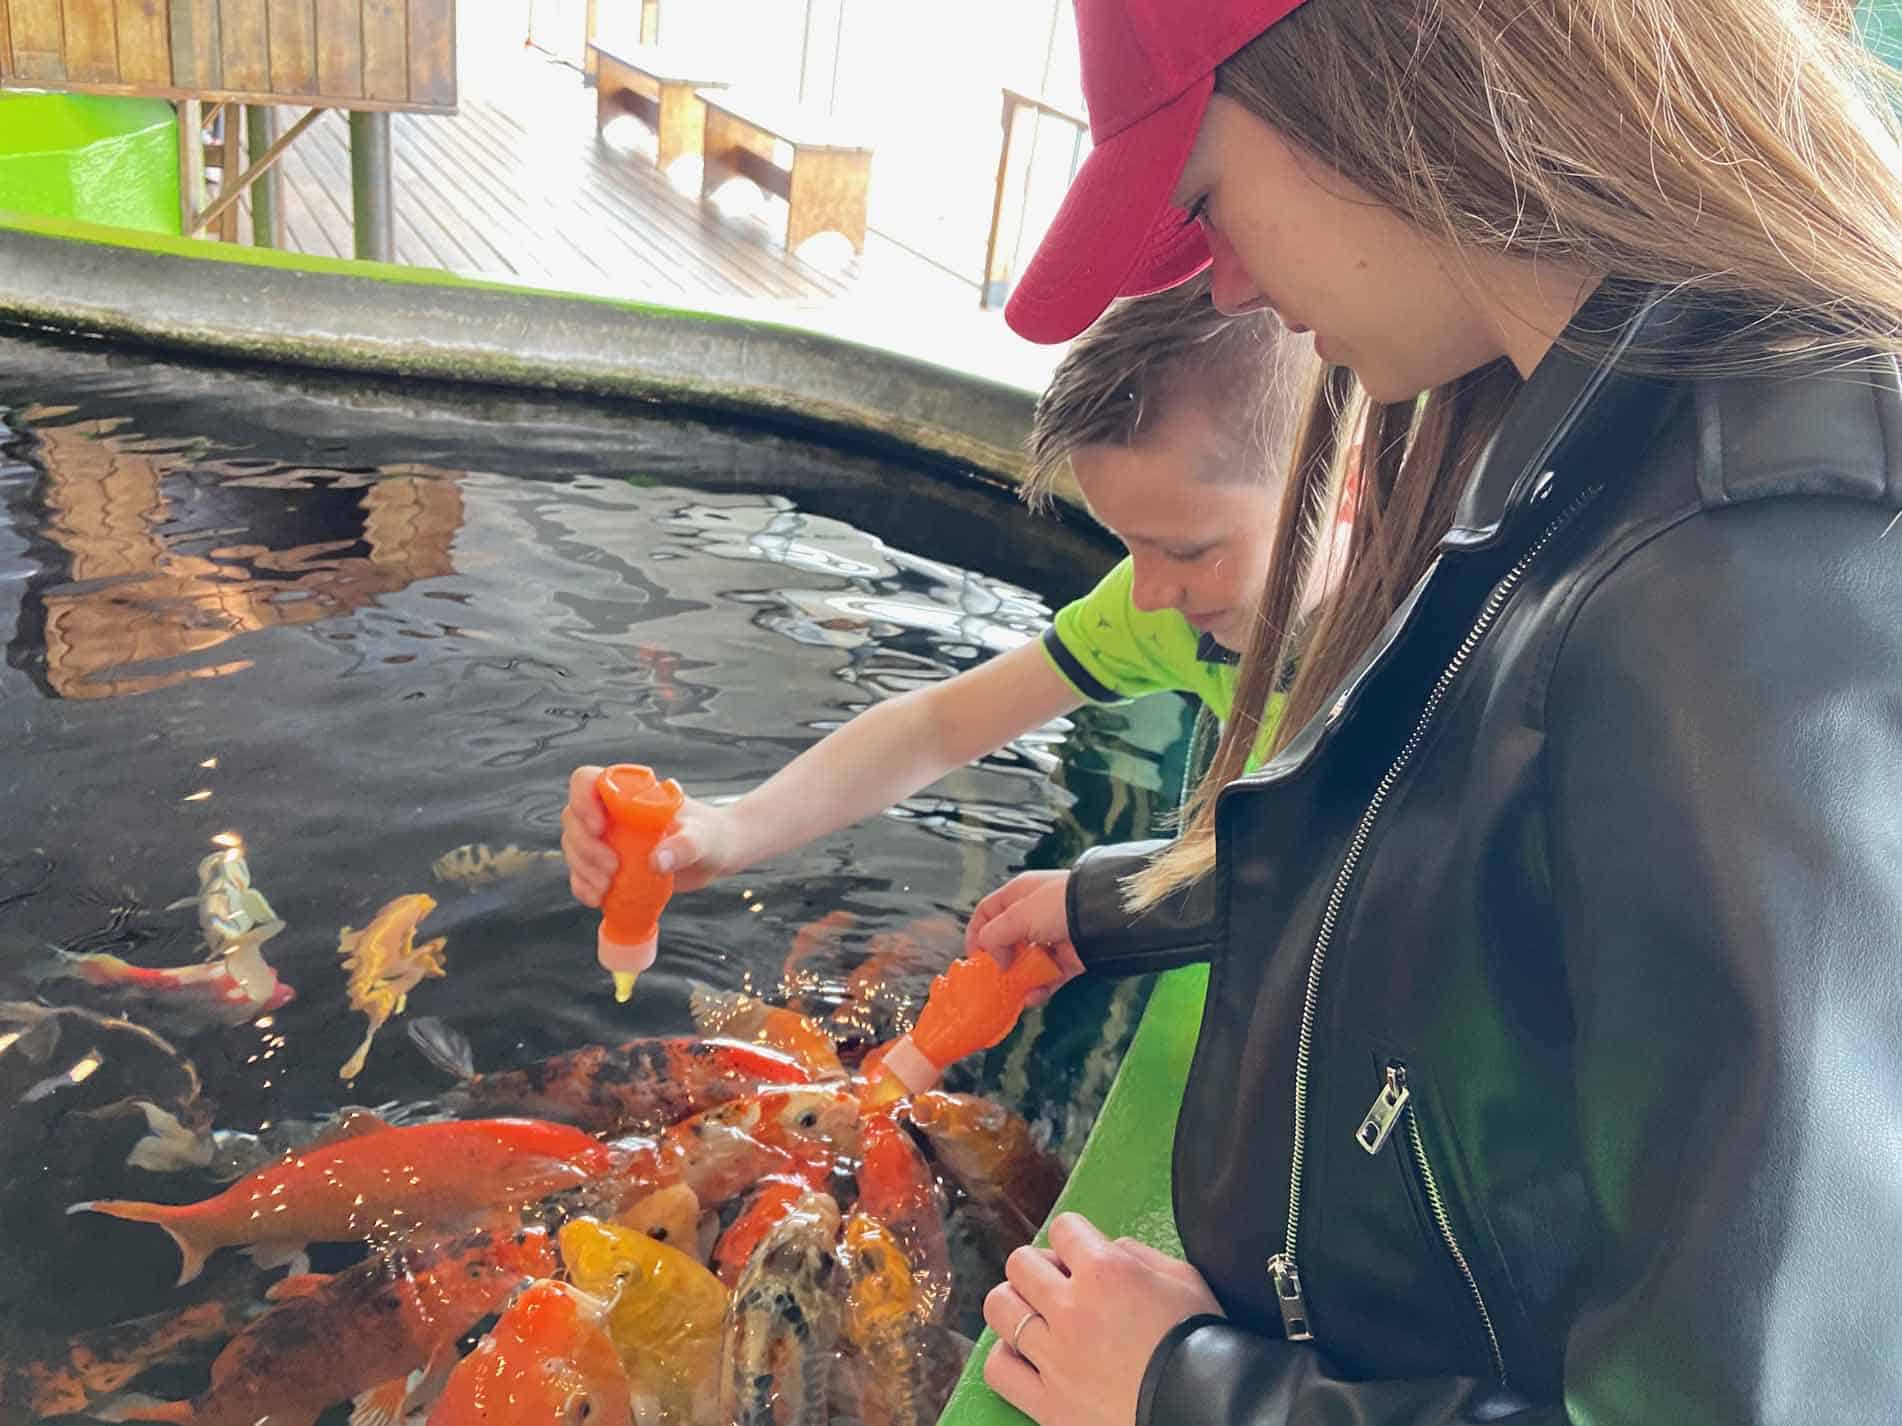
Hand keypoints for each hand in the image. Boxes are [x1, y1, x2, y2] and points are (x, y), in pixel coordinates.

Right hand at [561, 768, 736, 905]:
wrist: (718, 854)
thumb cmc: (711, 835)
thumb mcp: (702, 838)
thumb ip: (684, 846)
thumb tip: (657, 861)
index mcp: (629, 791)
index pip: (586, 780)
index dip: (582, 800)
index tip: (599, 826)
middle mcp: (612, 811)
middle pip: (573, 818)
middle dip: (585, 846)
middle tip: (612, 867)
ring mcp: (608, 838)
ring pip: (574, 846)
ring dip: (582, 868)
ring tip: (606, 886)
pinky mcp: (609, 864)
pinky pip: (581, 873)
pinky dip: (583, 886)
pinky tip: (597, 899)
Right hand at [965, 871, 1083, 1005]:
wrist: (1102, 917)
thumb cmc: (1058, 905)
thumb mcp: (1017, 916)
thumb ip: (994, 936)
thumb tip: (995, 957)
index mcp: (1019, 894)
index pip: (988, 912)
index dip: (977, 933)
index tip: (974, 957)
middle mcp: (1034, 914)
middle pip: (1008, 940)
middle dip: (1000, 960)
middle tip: (993, 977)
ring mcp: (1052, 936)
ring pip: (1029, 962)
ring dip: (1020, 979)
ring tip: (1013, 993)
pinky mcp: (1069, 957)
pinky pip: (1049, 976)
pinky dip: (1040, 988)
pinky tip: (1032, 997)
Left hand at [981, 1214, 1223, 1425]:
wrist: (1209, 1409)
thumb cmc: (1203, 1342)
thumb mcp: (1183, 1279)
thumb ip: (1139, 1254)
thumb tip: (1110, 1247)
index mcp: (1106, 1270)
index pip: (1063, 1228)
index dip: (1075, 1238)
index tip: (1084, 1255)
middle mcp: (1071, 1308)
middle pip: (1020, 1263)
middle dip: (1040, 1267)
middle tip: (1061, 1285)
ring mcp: (1055, 1358)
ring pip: (1000, 1308)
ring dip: (1017, 1305)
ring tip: (1038, 1317)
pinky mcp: (1048, 1404)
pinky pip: (999, 1368)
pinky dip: (1007, 1356)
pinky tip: (1029, 1355)